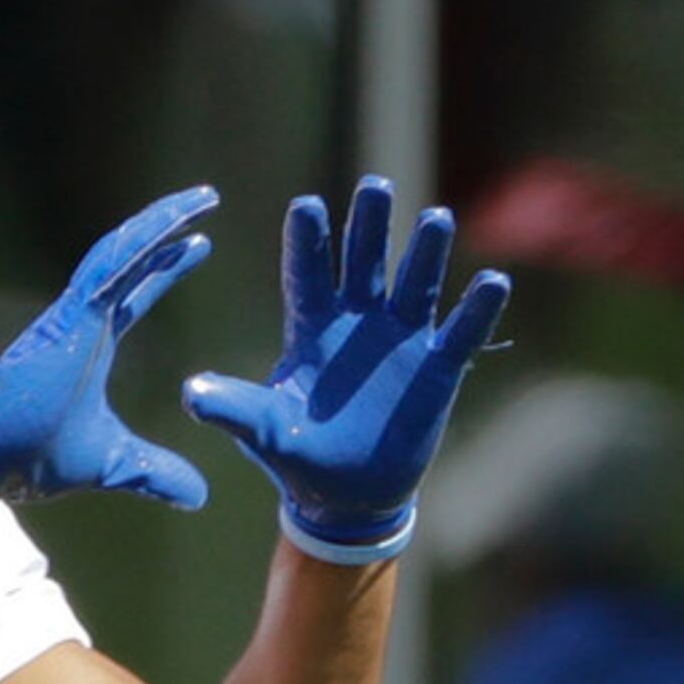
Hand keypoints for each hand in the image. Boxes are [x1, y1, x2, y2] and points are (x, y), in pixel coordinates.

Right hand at [0, 186, 218, 506]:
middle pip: (133, 259)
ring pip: (123, 252)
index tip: (196, 247)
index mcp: (92, 343)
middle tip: (204, 202)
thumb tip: (197, 495)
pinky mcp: (68, 316)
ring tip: (198, 200)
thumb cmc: (31, 456)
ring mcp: (74, 313)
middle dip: (169, 229)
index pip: (136, 293)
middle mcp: (83, 318)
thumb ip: (154, 473)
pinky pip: (108, 269)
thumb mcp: (113, 463)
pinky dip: (138, 245)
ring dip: (161, 224)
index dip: (165, 269)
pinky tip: (168, 223)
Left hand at [182, 177, 509, 561]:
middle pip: (365, 262)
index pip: (308, 276)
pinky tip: (493, 282)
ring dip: (425, 253)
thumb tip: (190, 394)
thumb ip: (235, 408)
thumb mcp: (263, 431)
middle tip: (374, 186)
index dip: (307, 243)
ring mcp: (401, 340)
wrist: (346, 496)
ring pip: (416, 285)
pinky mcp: (437, 368)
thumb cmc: (298, 456)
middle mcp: (358, 322)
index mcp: (311, 329)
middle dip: (369, 226)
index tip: (305, 205)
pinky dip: (477, 310)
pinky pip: (461, 334)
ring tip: (435, 218)